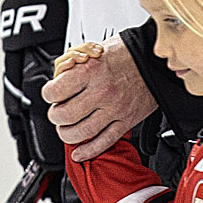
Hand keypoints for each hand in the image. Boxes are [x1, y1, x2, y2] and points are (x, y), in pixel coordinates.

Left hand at [41, 35, 154, 161]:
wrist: (154, 60)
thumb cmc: (126, 53)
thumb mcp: (95, 50)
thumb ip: (74, 66)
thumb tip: (57, 79)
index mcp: (91, 71)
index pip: (55, 92)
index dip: (48, 94)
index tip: (50, 94)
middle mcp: (102, 91)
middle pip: (65, 116)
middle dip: (55, 116)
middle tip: (57, 112)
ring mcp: (114, 109)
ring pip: (81, 133)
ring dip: (67, 134)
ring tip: (66, 128)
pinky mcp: (126, 121)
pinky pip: (104, 142)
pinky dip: (88, 151)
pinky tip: (79, 153)